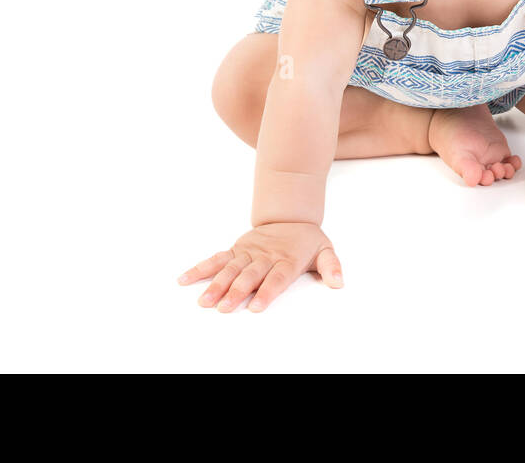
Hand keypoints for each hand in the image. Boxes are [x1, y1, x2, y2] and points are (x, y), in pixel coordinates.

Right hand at [177, 222, 342, 312]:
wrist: (289, 215)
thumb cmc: (306, 240)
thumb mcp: (325, 250)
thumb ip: (331, 267)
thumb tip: (339, 282)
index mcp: (286, 259)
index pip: (276, 277)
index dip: (266, 291)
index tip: (255, 307)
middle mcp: (264, 256)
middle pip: (249, 275)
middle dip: (236, 292)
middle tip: (223, 308)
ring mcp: (248, 252)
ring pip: (230, 269)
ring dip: (216, 285)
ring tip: (204, 301)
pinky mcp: (236, 249)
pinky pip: (216, 259)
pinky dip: (200, 268)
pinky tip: (184, 279)